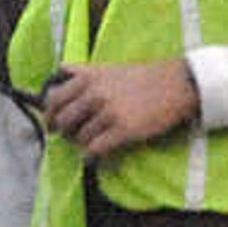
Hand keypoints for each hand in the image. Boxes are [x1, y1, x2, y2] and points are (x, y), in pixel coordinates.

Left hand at [42, 61, 201, 158]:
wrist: (176, 85)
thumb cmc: (144, 77)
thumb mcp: (109, 68)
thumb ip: (83, 71)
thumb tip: (61, 69)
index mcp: (88, 78)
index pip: (55, 100)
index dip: (50, 114)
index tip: (52, 124)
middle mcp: (94, 94)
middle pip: (64, 121)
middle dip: (64, 133)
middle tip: (71, 138)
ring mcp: (108, 113)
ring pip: (81, 138)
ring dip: (84, 145)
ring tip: (92, 146)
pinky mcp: (123, 130)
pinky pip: (96, 150)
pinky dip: (92, 157)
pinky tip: (97, 158)